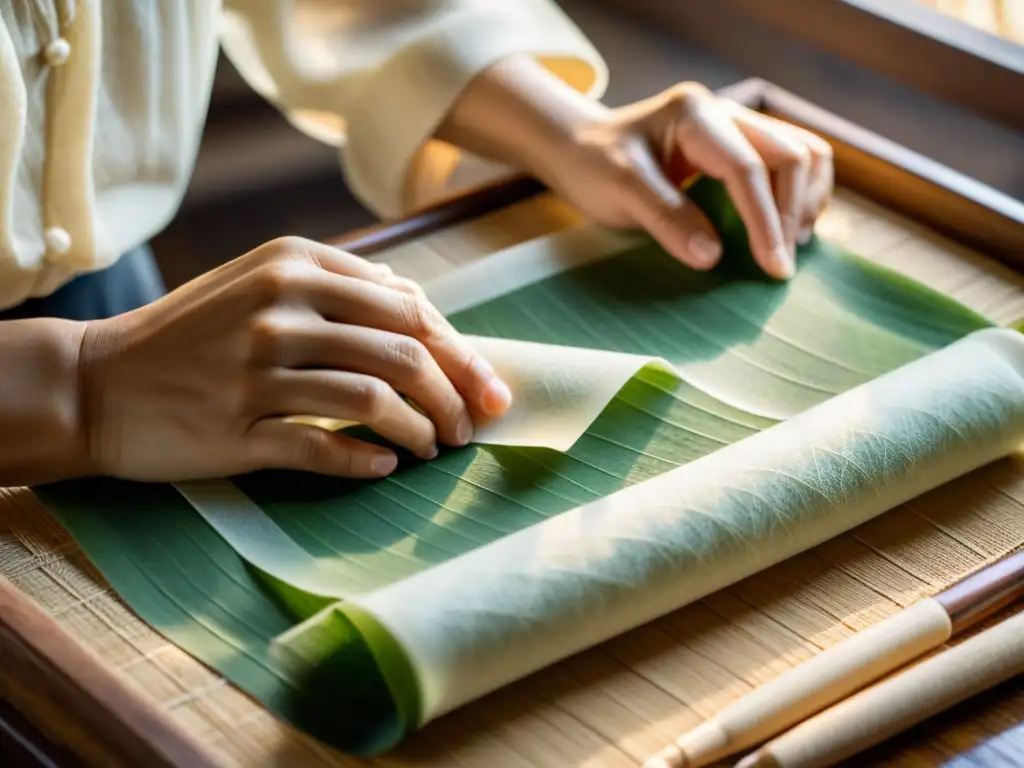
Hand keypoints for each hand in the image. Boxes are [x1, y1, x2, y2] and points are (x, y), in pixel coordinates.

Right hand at [77, 238, 511, 481]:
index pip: (408, 306)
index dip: (460, 351)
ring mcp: (255, 368)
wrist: (98, 382)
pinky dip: (366, 459)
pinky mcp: (235, 427)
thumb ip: (339, 287)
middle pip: (403, 350)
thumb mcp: (261, 283)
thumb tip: (419, 307)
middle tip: (471, 427)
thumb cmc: (195, 334)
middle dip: (454, 393)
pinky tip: (386, 466)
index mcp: (295, 264)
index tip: (489, 389)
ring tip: (434, 448)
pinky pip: (323, 446)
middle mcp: (279, 308)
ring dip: (421, 430)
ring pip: (374, 398)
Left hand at [438, 58, 832, 279]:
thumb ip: (665, 218)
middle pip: (791, 154)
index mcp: (694, 116)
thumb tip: (714, 256)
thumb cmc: (592, 166)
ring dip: (807, 200)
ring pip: (803, 153)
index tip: (774, 267)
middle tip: (779, 265)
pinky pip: (792, 163)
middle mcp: (724, 113)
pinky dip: (800, 195)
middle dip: (792, 213)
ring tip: (791, 245)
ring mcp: (737, 127)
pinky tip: (787, 229)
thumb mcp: (618, 190)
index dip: (765, 220)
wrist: (579, 148)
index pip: (746, 168)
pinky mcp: (741, 147)